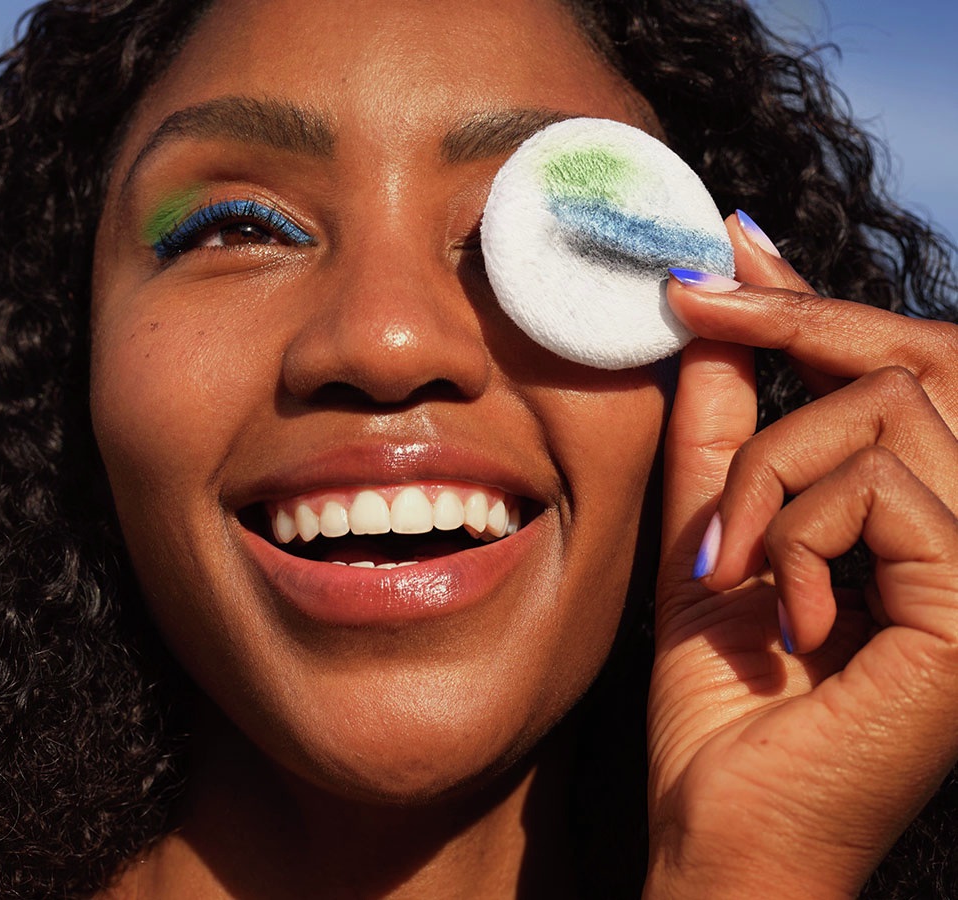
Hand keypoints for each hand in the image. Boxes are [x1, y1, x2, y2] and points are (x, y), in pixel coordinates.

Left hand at [643, 213, 957, 898]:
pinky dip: (795, 540)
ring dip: (769, 487)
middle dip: (779, 401)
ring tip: (734, 576)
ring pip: (877, 420)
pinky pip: (878, 492)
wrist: (722, 823)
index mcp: (926, 519)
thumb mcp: (717, 533)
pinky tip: (784, 621)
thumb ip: (727, 427)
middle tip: (711, 481)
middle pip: (895, 373)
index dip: (806, 303)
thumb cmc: (721, 699)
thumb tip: (713, 315)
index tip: (724, 248)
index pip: (893, 371)